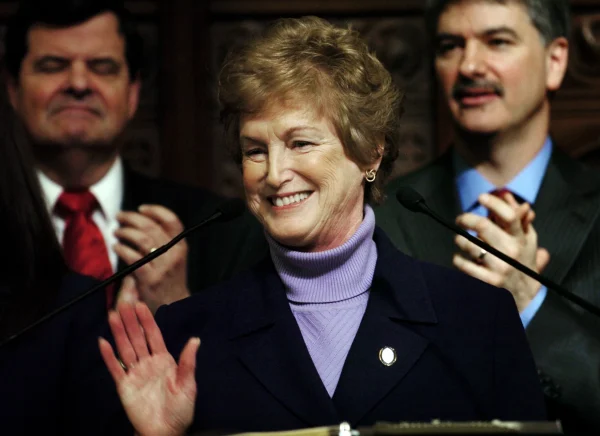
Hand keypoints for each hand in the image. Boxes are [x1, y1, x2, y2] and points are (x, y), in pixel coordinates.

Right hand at [99, 302, 199, 435]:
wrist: (166, 431)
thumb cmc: (180, 410)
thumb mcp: (188, 385)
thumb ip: (188, 362)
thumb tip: (195, 340)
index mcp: (164, 360)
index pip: (153, 335)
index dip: (147, 320)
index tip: (140, 305)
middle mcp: (148, 363)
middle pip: (137, 338)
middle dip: (130, 321)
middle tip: (123, 303)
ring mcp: (135, 373)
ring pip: (125, 348)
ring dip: (119, 332)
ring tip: (112, 316)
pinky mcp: (125, 386)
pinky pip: (115, 368)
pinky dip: (109, 356)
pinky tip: (103, 342)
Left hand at [114, 205, 189, 312]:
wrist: (174, 304)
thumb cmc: (169, 277)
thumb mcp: (174, 256)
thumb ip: (162, 240)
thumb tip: (138, 221)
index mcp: (180, 245)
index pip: (171, 220)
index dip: (155, 210)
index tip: (141, 208)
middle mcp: (174, 253)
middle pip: (151, 226)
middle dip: (132, 218)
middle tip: (119, 216)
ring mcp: (162, 267)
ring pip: (142, 239)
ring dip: (125, 232)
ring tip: (116, 232)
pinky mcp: (149, 279)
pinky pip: (132, 258)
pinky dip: (121, 249)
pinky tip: (116, 247)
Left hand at [453, 192, 549, 311]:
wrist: (523, 298)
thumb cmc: (522, 264)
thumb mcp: (527, 241)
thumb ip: (518, 218)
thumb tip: (506, 195)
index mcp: (521, 239)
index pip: (509, 215)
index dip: (494, 203)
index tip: (482, 198)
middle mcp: (511, 252)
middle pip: (483, 225)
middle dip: (466, 218)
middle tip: (460, 219)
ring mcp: (499, 267)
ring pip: (468, 243)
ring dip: (460, 239)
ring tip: (461, 241)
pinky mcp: (487, 281)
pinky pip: (462, 264)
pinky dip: (458, 259)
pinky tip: (460, 259)